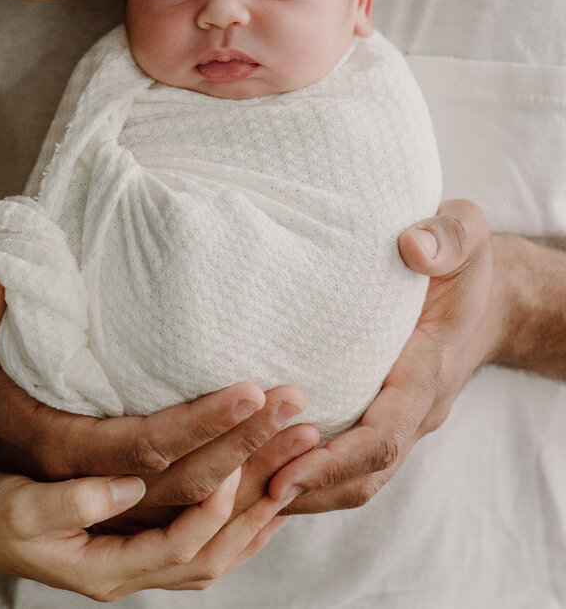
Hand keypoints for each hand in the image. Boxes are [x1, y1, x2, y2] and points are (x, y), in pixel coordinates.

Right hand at [0, 269, 311, 514]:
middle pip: (196, 490)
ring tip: (310, 437)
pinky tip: (286, 481)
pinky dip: (250, 513)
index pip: (152, 452)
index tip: (251, 391)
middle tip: (299, 402)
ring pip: (212, 520)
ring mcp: (133, 534)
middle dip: (252, 447)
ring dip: (263, 481)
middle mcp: (111, 519)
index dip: (203, 425)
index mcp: (72, 472)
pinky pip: (209, 531)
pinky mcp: (149, 534)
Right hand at [0, 468, 288, 598]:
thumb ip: (75, 500)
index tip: (238, 457)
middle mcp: (128, 575)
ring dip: (257, 516)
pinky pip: (199, 544)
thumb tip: (128, 485)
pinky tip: (253, 494)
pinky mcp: (132, 545)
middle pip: (213, 554)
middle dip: (260, 506)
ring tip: (294, 473)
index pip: (182, 546)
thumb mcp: (24, 506)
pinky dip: (234, 523)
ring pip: (214, 554)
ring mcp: (132, 565)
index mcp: (105, 570)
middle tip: (298, 455)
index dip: (215, 507)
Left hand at [268, 199, 497, 512]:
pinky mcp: (380, 414)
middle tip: (247, 496)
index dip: (335, 460)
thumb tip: (412, 247)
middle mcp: (415, 408)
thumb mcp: (466, 233)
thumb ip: (447, 238)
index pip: (384, 435)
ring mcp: (399, 417)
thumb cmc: (464, 261)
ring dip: (306, 492)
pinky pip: (350, 459)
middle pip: (365, 473)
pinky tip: (261, 469)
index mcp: (428, 370)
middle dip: (309, 490)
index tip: (287, 474)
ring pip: (357, 477)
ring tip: (242, 491)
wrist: (486, 295)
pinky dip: (310, 473)